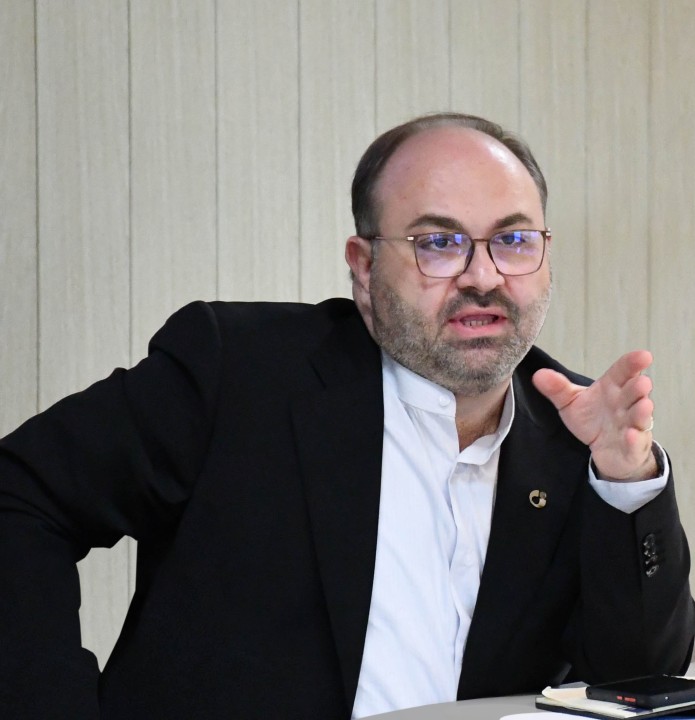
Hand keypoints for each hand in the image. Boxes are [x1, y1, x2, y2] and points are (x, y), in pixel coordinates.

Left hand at [532, 351, 656, 480]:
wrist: (605, 449)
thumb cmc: (592, 418)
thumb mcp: (571, 401)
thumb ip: (557, 388)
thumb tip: (538, 375)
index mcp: (612, 388)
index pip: (623, 372)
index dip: (632, 364)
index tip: (643, 356)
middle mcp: (626, 404)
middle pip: (634, 393)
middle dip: (638, 387)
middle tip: (642, 382)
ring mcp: (632, 425)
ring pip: (640, 417)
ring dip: (643, 412)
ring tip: (645, 405)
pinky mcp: (633, 447)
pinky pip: (635, 444)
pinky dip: (634, 440)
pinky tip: (631, 435)